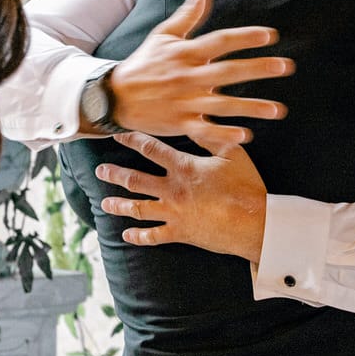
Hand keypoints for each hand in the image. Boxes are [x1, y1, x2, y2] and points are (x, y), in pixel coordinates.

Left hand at [95, 132, 267, 262]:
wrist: (255, 222)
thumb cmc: (246, 186)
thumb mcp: (232, 152)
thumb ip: (211, 136)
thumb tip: (197, 118)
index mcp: (183, 168)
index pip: (150, 149)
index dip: (131, 139)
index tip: (117, 134)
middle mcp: (172, 190)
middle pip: (135, 180)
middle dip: (114, 174)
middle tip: (100, 170)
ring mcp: (174, 214)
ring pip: (138, 208)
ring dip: (119, 205)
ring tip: (104, 203)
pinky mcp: (180, 234)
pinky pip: (154, 236)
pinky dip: (138, 236)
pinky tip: (126, 235)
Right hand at [106, 0, 292, 150]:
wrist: (115, 96)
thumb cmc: (144, 63)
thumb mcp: (163, 35)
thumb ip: (188, 14)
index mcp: (185, 53)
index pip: (220, 41)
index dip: (245, 37)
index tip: (271, 35)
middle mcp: (187, 77)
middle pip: (227, 72)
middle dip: (258, 69)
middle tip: (285, 66)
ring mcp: (184, 102)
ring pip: (222, 105)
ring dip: (251, 107)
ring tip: (278, 110)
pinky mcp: (180, 124)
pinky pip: (205, 131)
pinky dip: (224, 135)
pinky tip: (246, 136)